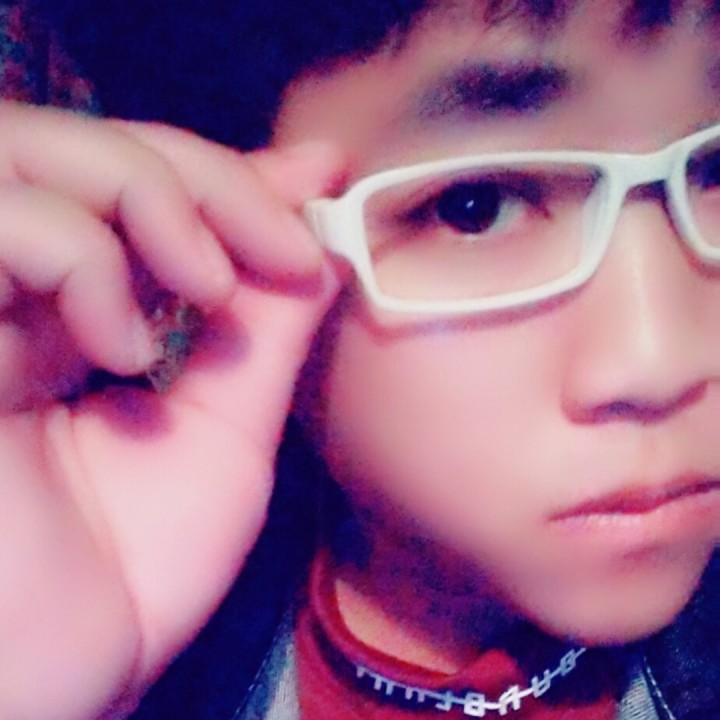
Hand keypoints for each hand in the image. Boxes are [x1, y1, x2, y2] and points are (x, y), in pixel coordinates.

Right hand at [0, 102, 341, 718]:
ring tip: (207, 287)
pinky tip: (120, 342)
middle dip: (201, 174)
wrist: (49, 682)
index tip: (321, 176)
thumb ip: (264, 336)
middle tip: (281, 241)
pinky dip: (80, 257)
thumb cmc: (130, 577)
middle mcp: (11, 294)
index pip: (144, 188)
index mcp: (79, 317)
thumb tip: (318, 238)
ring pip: (27, 150)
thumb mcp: (227, 438)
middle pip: (84, 143)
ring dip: (144, 194)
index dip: (231, 172)